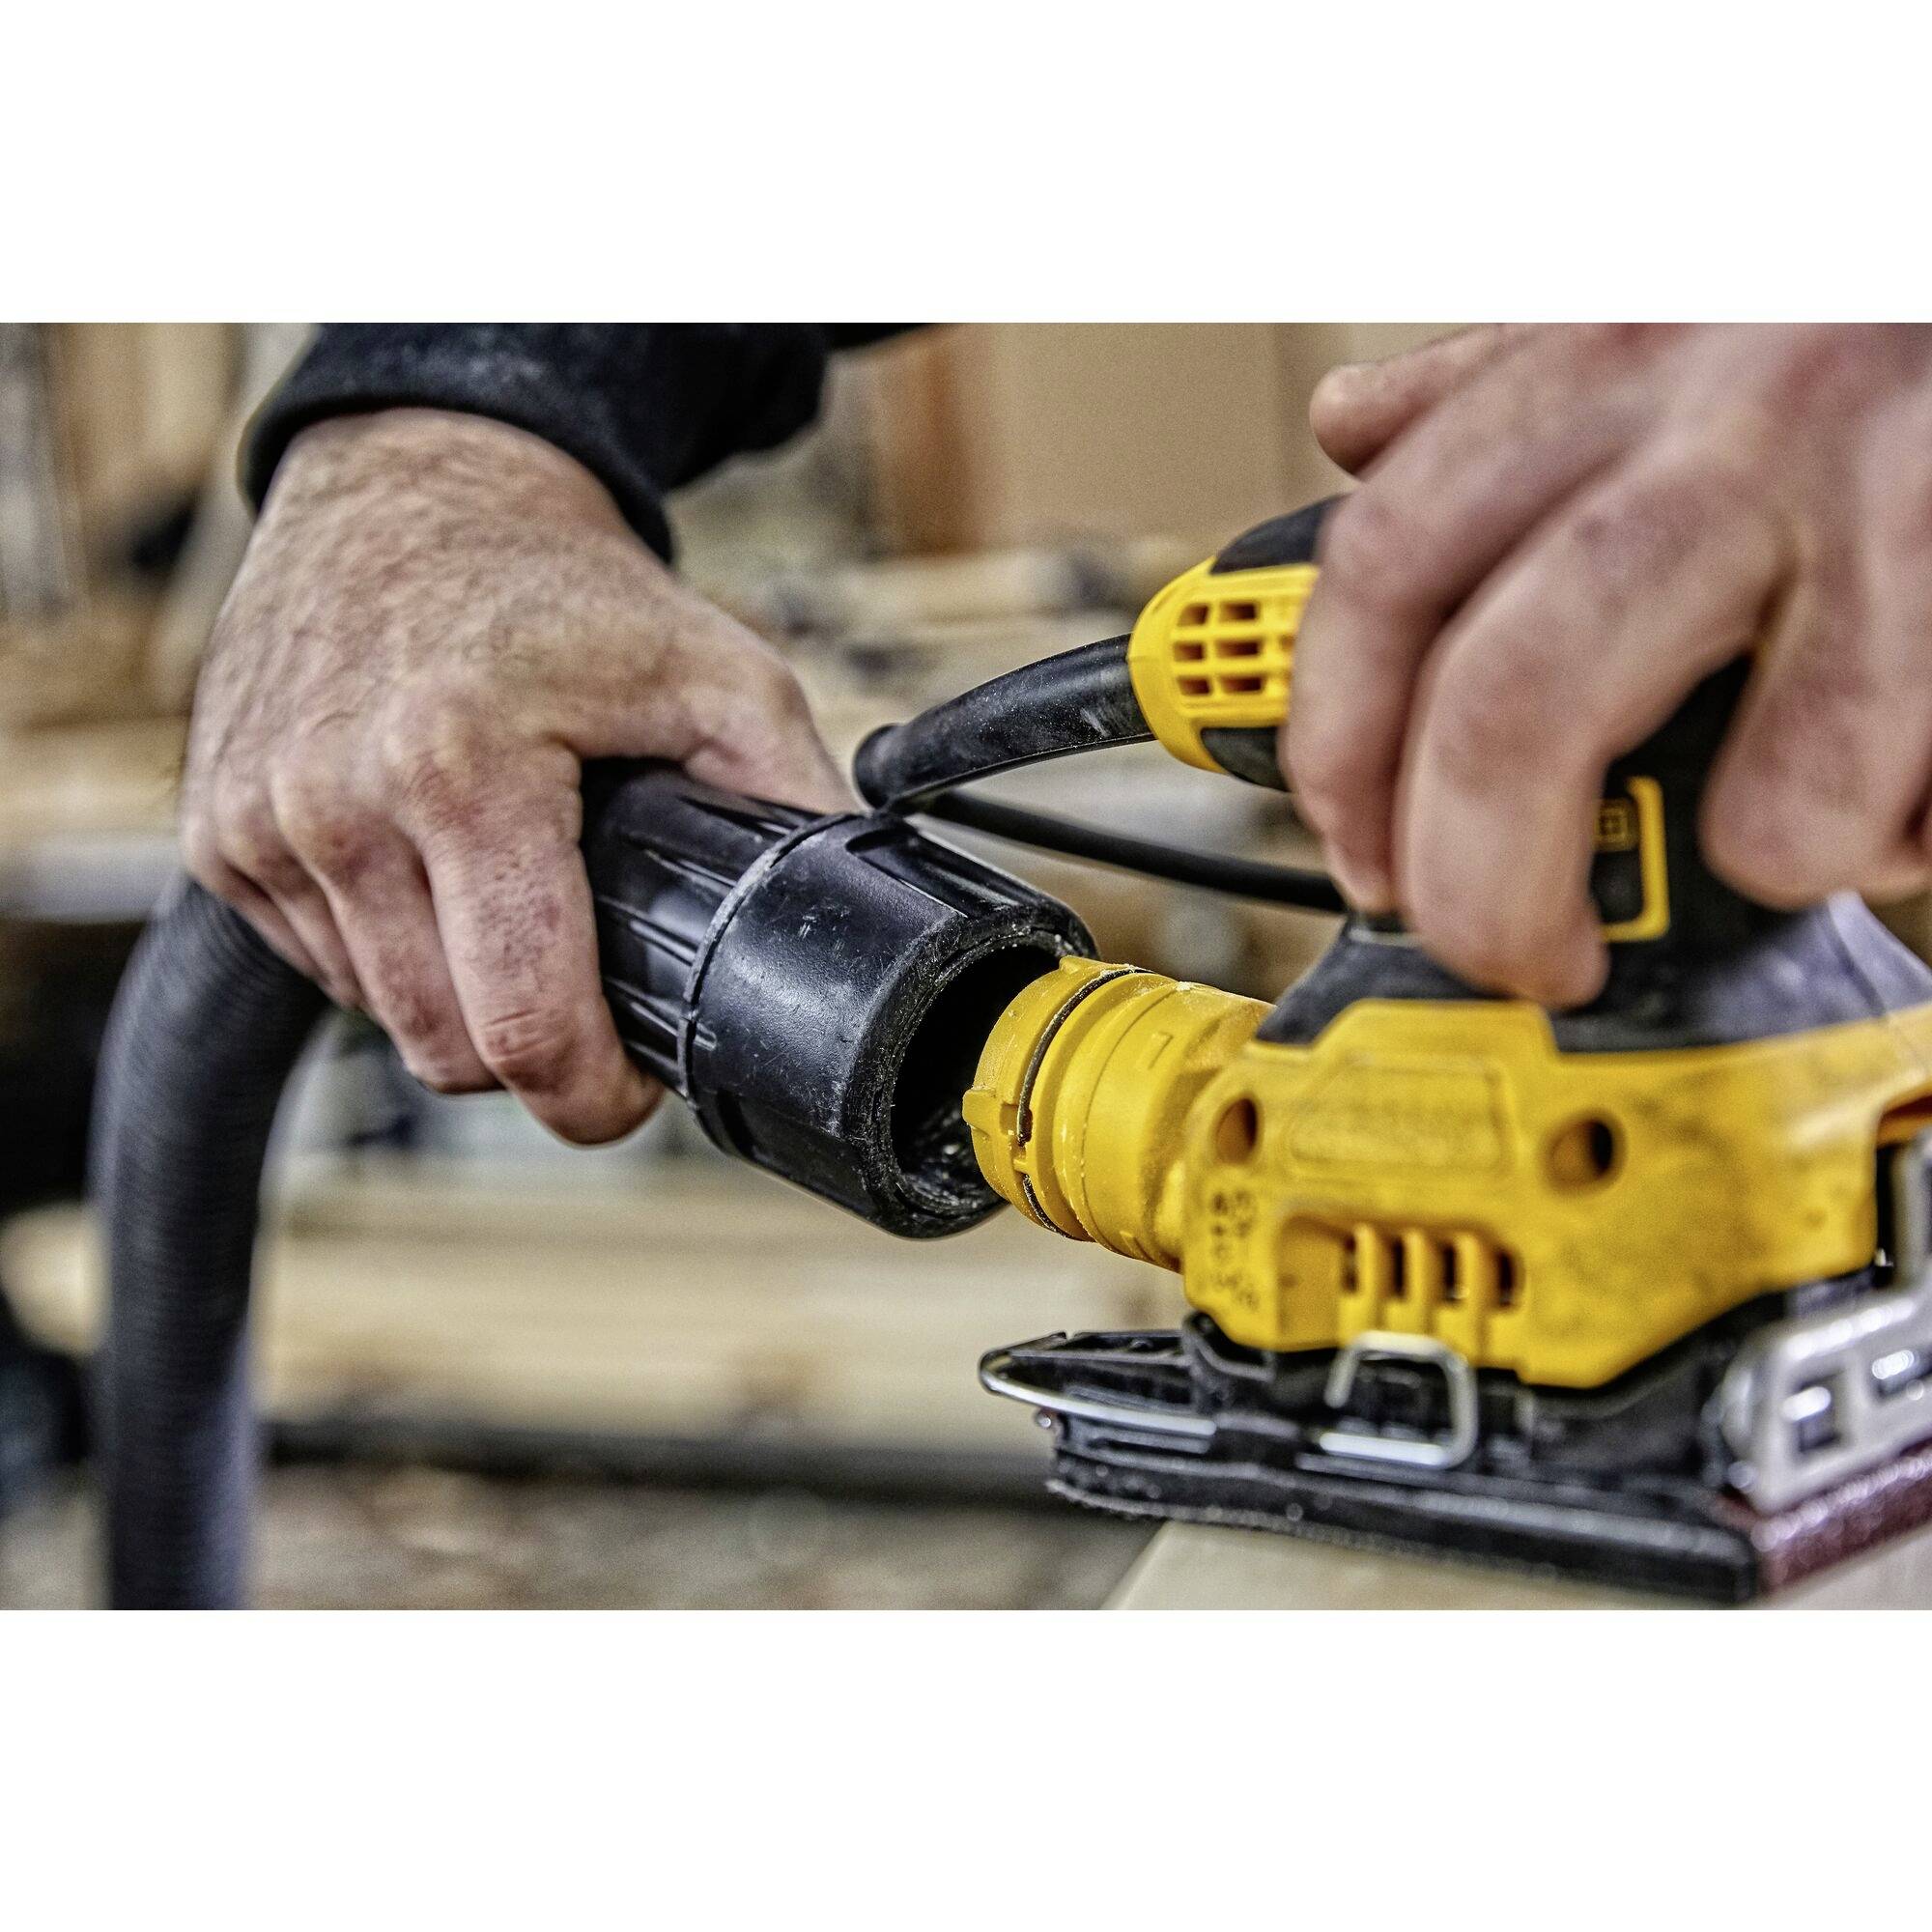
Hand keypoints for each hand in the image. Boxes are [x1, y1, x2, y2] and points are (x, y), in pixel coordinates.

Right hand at [184, 408, 848, 1142]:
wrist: (413, 488)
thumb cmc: (563, 586)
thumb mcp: (717, 674)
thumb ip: (791, 798)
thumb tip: (855, 909)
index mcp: (459, 770)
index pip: (520, 1027)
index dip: (593, 1093)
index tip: (630, 1080)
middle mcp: (335, 805)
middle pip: (449, 1050)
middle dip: (534, 1051)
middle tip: (588, 984)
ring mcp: (259, 826)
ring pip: (384, 1020)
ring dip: (457, 997)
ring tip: (511, 899)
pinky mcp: (217, 836)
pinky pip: (324, 968)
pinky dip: (389, 951)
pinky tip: (433, 872)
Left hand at [1283, 324, 1931, 1004]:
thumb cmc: (1865, 314)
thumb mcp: (1667, 309)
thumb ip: (1505, 381)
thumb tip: (1360, 427)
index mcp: (1614, 357)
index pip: (1385, 573)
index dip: (1340, 751)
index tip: (1361, 859)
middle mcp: (1737, 420)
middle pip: (1513, 712)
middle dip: (1484, 887)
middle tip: (1513, 954)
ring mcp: (1887, 503)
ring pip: (1763, 806)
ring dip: (1758, 862)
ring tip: (1784, 820)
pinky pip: (1912, 806)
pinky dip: (1900, 836)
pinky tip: (1908, 762)